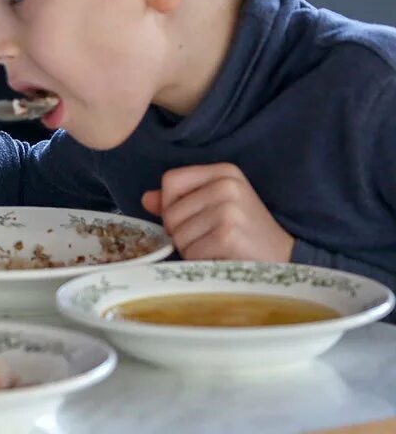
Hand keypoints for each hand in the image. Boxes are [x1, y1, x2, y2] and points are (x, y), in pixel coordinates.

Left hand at [141, 163, 294, 260]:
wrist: (287, 260)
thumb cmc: (246, 234)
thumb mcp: (216, 206)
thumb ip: (180, 200)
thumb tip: (146, 199)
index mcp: (224, 172)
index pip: (170, 180)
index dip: (170, 204)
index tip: (191, 218)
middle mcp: (227, 185)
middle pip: (170, 211)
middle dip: (181, 233)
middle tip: (211, 238)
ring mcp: (228, 209)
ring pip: (178, 234)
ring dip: (192, 250)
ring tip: (218, 248)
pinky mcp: (228, 235)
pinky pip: (191, 252)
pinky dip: (202, 262)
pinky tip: (224, 257)